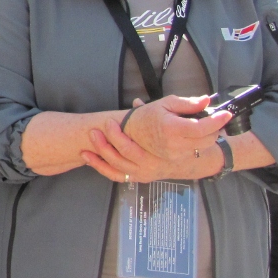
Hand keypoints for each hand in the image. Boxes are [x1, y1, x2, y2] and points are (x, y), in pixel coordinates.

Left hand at [80, 96, 230, 182]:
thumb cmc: (180, 135)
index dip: (116, 134)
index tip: (105, 123)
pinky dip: (100, 167)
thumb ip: (170, 106)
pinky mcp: (138, 177)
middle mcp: (153, 164)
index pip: (134, 144)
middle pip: (125, 154)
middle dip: (109, 140)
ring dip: (101, 152)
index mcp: (160, 150)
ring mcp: (145, 171)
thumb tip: (152, 101)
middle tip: (98, 127)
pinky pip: (115, 175)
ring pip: (118, 165)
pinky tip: (87, 157)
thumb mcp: (176, 116)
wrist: (191, 160)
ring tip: (91, 138)